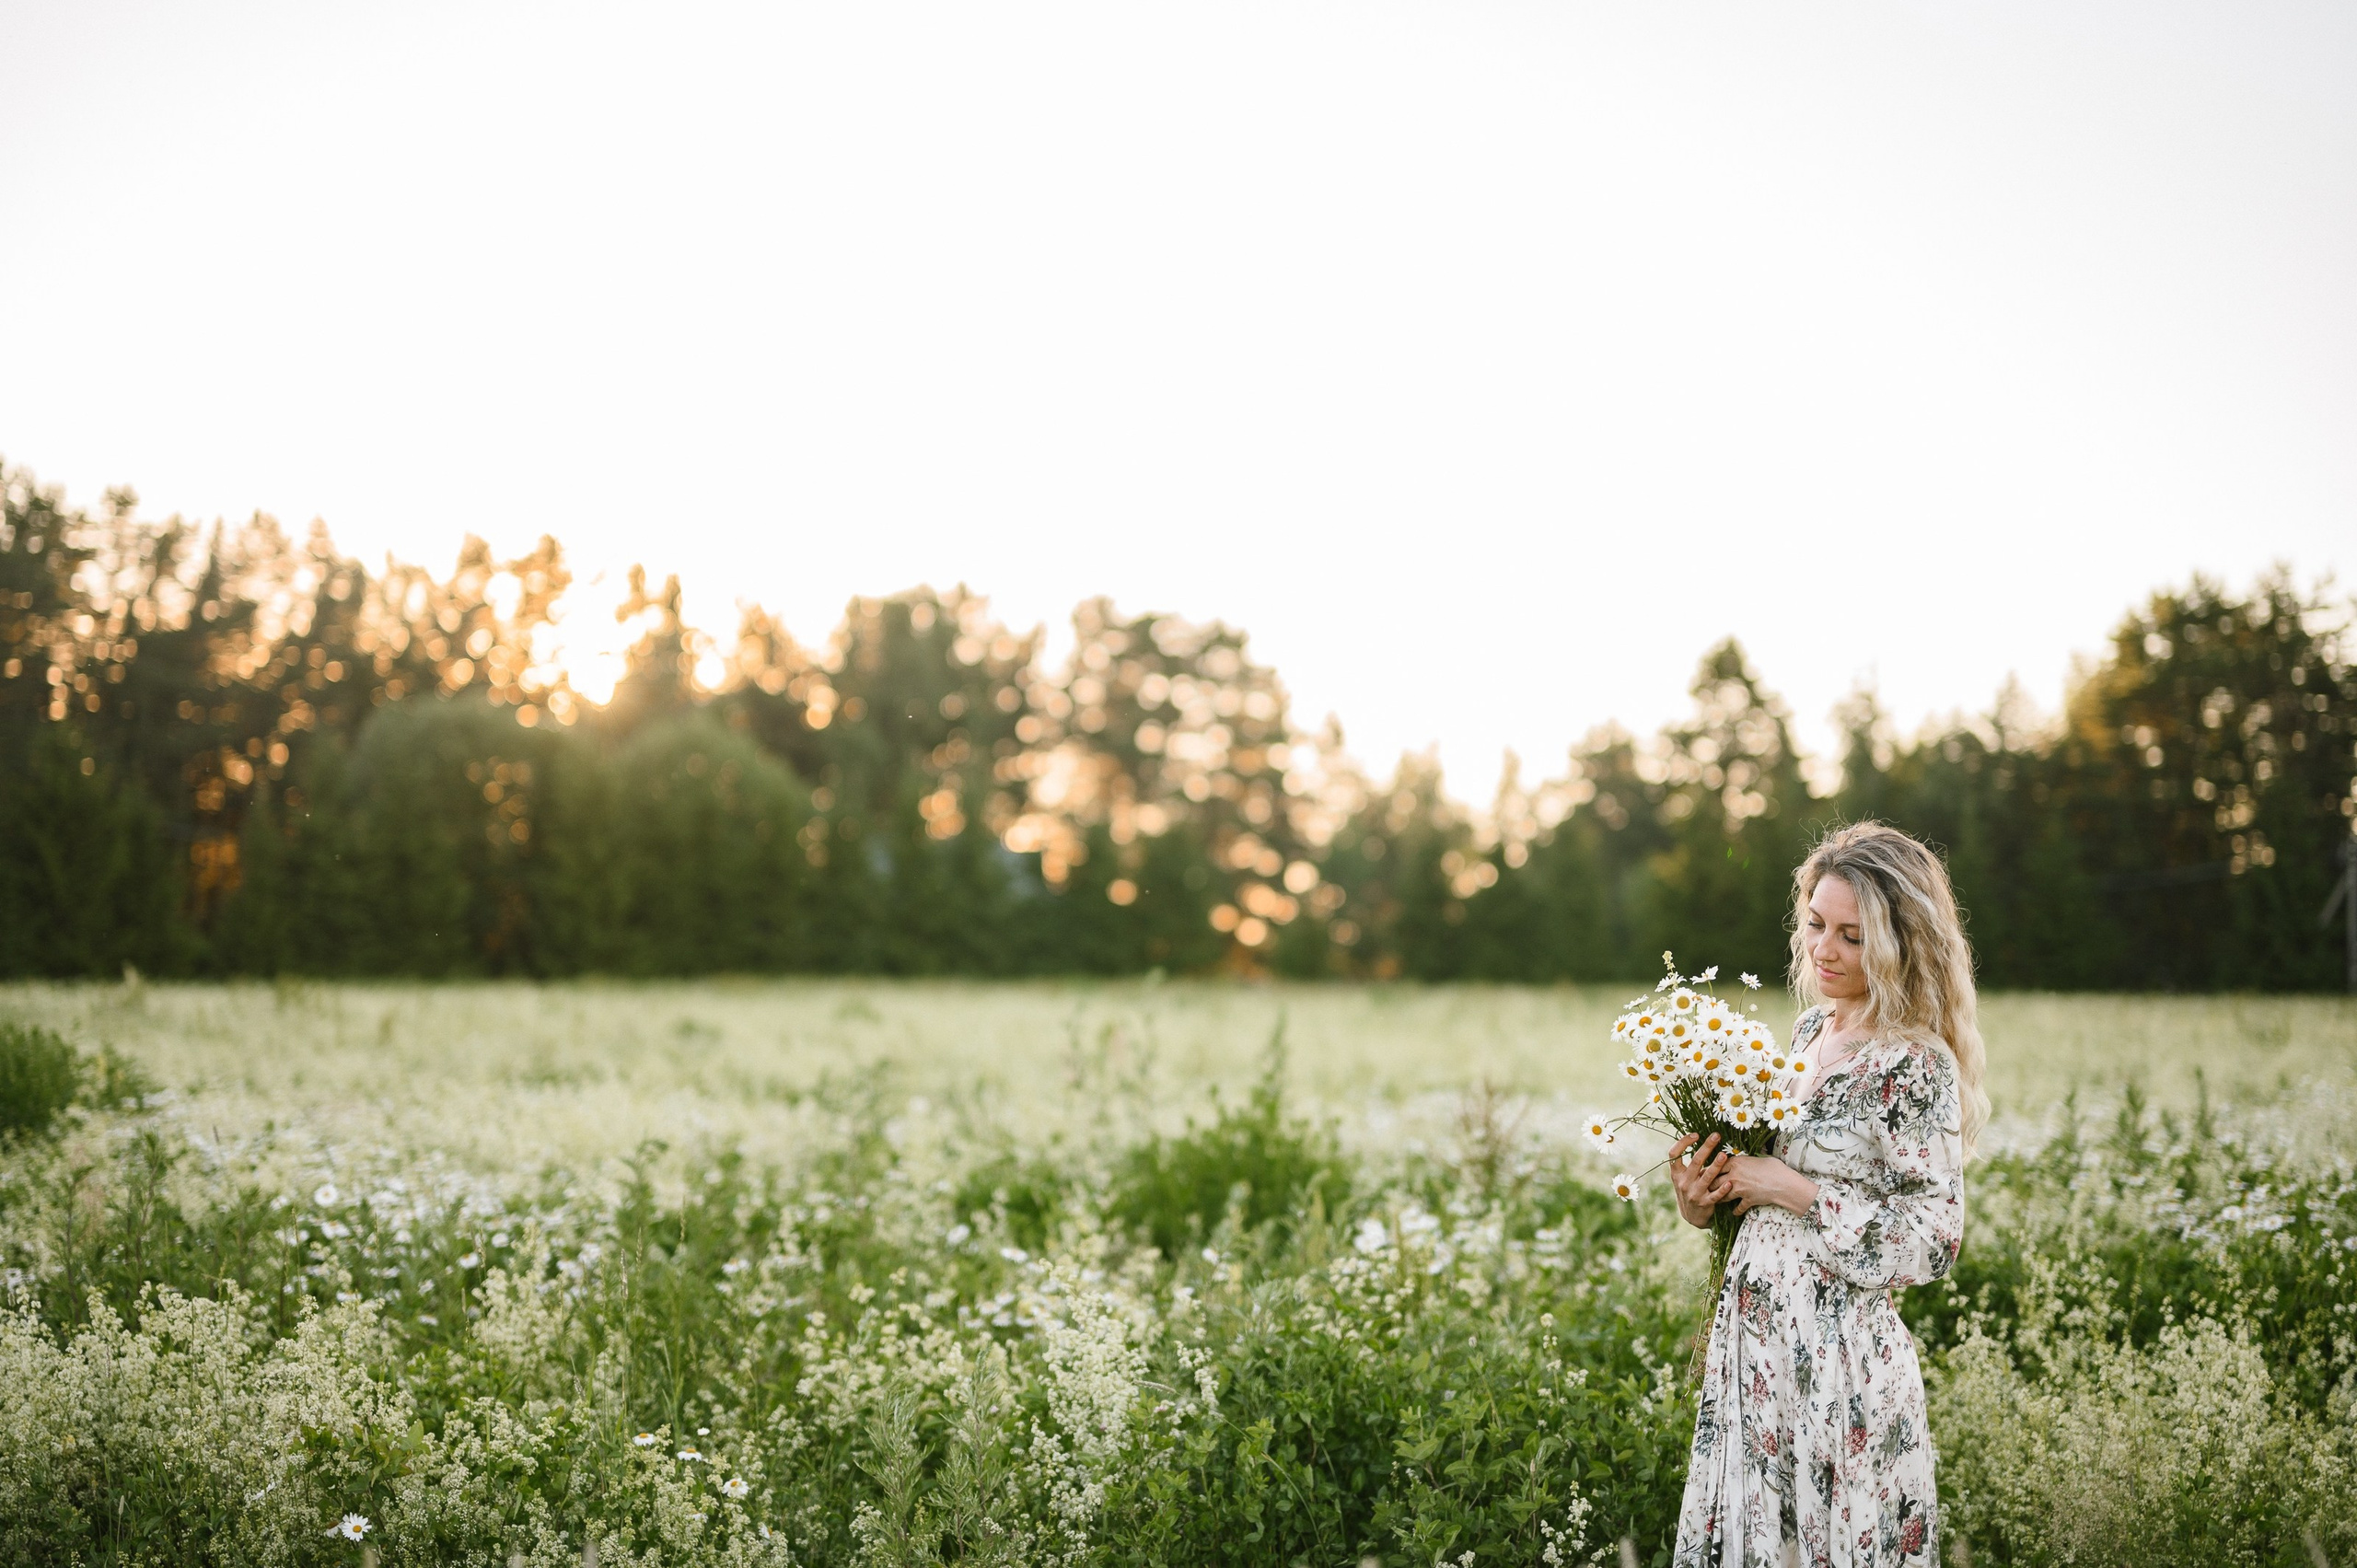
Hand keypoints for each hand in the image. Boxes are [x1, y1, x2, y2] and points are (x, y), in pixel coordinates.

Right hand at [1667, 1133, 1730, 1229]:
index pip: (1674, 1154)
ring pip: (1707, 1177)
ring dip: (1716, 1165)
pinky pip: (1715, 1195)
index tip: (1695, 1134)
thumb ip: (1687, 1165)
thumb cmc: (1689, 1190)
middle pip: (1695, 1162)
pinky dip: (1723, 1189)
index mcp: (1676, 1174)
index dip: (1683, 1142)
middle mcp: (1683, 1182)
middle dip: (1706, 1147)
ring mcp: (1694, 1193)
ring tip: (1724, 1155)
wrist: (1691, 1216)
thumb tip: (1697, 1141)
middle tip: (1716, 1136)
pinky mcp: (1705, 1203)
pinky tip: (1730, 1183)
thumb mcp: (1681, 1178)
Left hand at [1668, 1135, 1821, 1225]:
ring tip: (1715, 1199)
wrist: (1785, 1182)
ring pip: (1721, 1195)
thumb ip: (1744, 1161)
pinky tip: (1734, 1212)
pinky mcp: (1747, 1200)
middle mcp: (1734, 1175)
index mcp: (1735, 1162)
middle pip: (1714, 1181)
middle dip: (1708, 1184)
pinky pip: (1737, 1208)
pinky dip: (1736, 1211)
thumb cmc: (1774, 1167)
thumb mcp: (1757, 1158)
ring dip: (1718, 1198)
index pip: (1716, 1164)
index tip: (1703, 1171)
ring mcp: (1740, 1189)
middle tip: (1703, 1186)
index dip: (1709, 1168)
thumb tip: (1738, 1160)